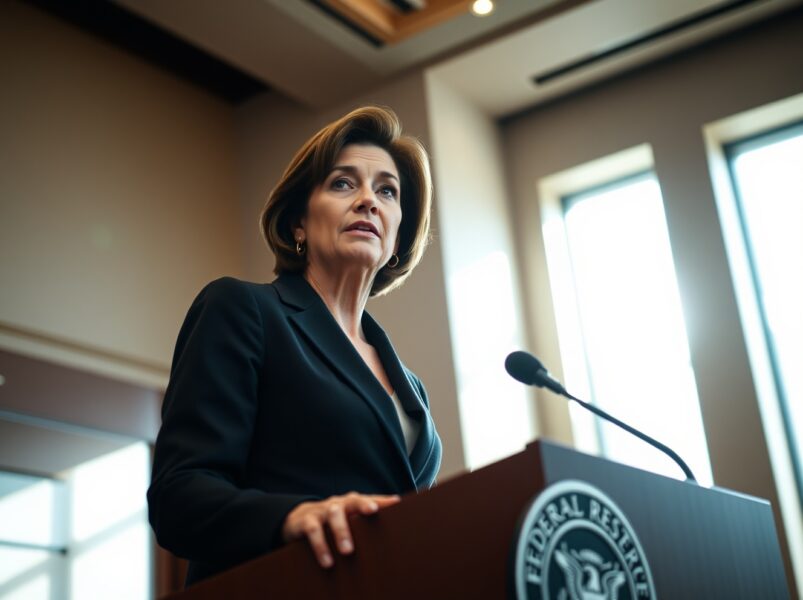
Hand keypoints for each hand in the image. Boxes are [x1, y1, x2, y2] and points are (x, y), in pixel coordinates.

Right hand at [281, 492, 400, 567]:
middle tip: (372, 512)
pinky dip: (320, 546)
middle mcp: (338, 503)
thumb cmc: (333, 519)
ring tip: (347, 551)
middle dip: (362, 505)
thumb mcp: (350, 516)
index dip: (381, 499)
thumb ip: (370, 513)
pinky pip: (314, 531)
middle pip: (352, 501)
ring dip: (341, 532)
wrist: (300, 518)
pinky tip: (327, 561)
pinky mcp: (307, 521)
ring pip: (333, 515)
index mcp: (351, 502)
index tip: (395, 503)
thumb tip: (396, 506)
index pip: (369, 498)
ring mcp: (322, 510)